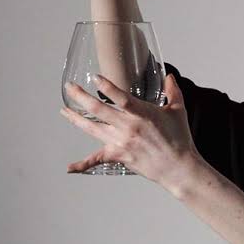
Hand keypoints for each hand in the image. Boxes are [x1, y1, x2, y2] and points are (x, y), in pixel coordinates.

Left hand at [60, 73, 202, 191]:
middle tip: (70, 88)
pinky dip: (82, 164)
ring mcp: (121, 142)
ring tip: (64, 111)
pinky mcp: (119, 156)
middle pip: (98, 109)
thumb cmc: (179, 139)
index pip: (120, 96)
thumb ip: (173, 91)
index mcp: (142, 113)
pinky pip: (97, 159)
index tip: (94, 77)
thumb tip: (170, 76)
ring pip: (92, 128)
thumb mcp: (178, 111)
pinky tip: (70, 167)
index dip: (106, 86)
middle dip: (80, 97)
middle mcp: (128, 126)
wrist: (177, 166)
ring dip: (75, 119)